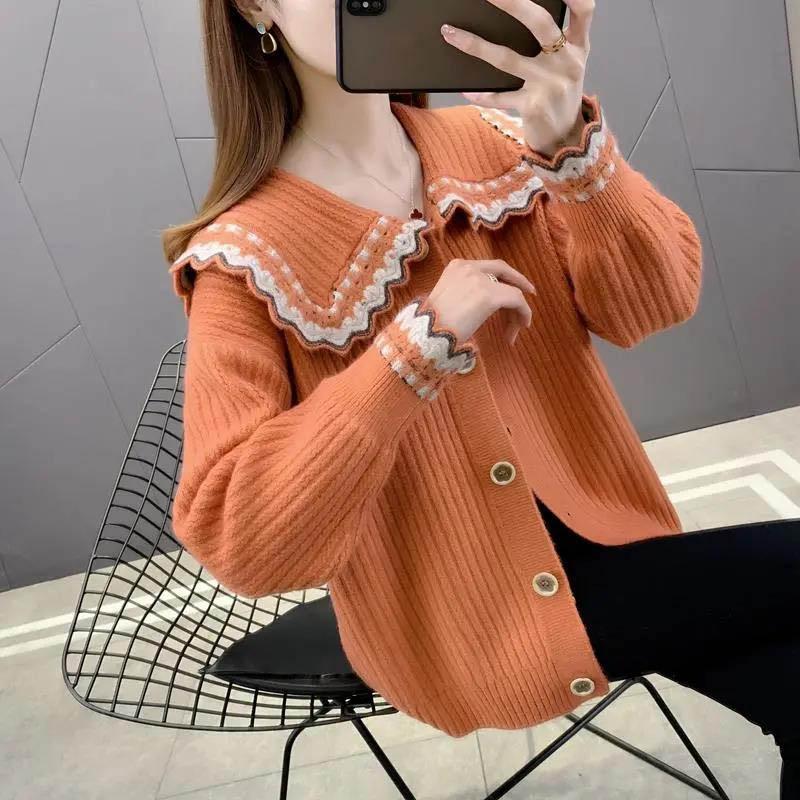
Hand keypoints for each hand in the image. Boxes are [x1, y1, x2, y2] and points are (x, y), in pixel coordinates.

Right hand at [426, 259, 535, 346]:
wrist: (425, 335)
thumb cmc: (431, 325)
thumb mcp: (448, 301)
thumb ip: (465, 294)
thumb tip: (483, 304)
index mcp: (456, 266)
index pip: (488, 267)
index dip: (505, 276)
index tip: (515, 286)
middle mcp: (469, 267)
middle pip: (503, 271)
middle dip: (519, 283)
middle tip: (531, 294)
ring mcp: (480, 280)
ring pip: (512, 290)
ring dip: (517, 310)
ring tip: (518, 328)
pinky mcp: (490, 295)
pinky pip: (517, 301)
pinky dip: (523, 313)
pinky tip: (521, 327)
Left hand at [440, 0, 594, 157]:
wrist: (566, 139)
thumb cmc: (560, 94)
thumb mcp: (568, 64)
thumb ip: (557, 39)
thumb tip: (518, 12)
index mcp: (578, 47)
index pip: (583, 11)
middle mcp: (567, 63)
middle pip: (541, 24)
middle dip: (514, 3)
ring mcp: (550, 85)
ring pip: (507, 59)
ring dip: (475, 45)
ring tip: (450, 33)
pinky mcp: (533, 107)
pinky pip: (500, 97)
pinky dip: (482, 95)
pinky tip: (466, 89)